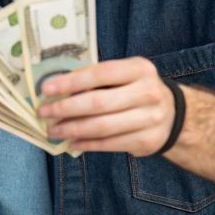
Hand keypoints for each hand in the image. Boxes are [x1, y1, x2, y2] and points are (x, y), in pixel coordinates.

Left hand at [37, 57, 173, 154]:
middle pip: (98, 103)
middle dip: (65, 109)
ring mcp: (151, 119)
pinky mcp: (148, 141)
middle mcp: (149, 92)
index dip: (71, 82)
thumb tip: (55, 89)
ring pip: (103, 127)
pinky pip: (110, 144)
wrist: (172, 114)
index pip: (100, 74)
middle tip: (43, 112)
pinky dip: (87, 144)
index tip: (46, 89)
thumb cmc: (133, 89)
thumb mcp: (122, 75)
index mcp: (139, 69)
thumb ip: (95, 79)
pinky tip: (71, 142)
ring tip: (52, 130)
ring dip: (72, 130)